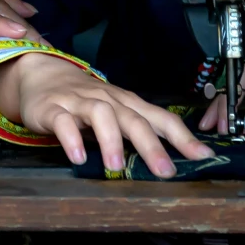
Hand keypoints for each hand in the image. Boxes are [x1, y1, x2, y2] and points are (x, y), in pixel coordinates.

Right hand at [0, 53, 209, 177]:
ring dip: (111, 140)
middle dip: (152, 144)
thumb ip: (137, 131)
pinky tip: (77, 157)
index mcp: (126, 103)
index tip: (203, 156)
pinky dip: (71, 138)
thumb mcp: (114, 112)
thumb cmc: (84, 98)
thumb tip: (172, 158)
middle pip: (133, 117)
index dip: (182, 136)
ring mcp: (79, 102)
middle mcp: (107, 99)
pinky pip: (62, 121)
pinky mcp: (52, 109)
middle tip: (165, 171)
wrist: (41, 73)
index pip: (160, 117)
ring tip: (116, 167)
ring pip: (100, 114)